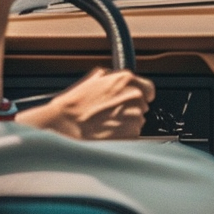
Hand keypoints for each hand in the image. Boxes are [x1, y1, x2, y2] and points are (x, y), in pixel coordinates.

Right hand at [16, 68, 154, 140]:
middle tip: (111, 113)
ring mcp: (134, 116)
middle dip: (130, 109)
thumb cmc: (75, 104)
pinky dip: (123, 136)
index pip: (149, 89)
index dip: (140, 96)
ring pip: (137, 121)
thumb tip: (121, 80)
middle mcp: (135, 96)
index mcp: (127, 80)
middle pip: (142, 105)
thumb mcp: (95, 79)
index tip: (132, 101)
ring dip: (126, 123)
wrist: (65, 125)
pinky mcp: (131, 135)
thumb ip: (114, 78)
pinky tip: (107, 132)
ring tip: (106, 123)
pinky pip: (132, 135)